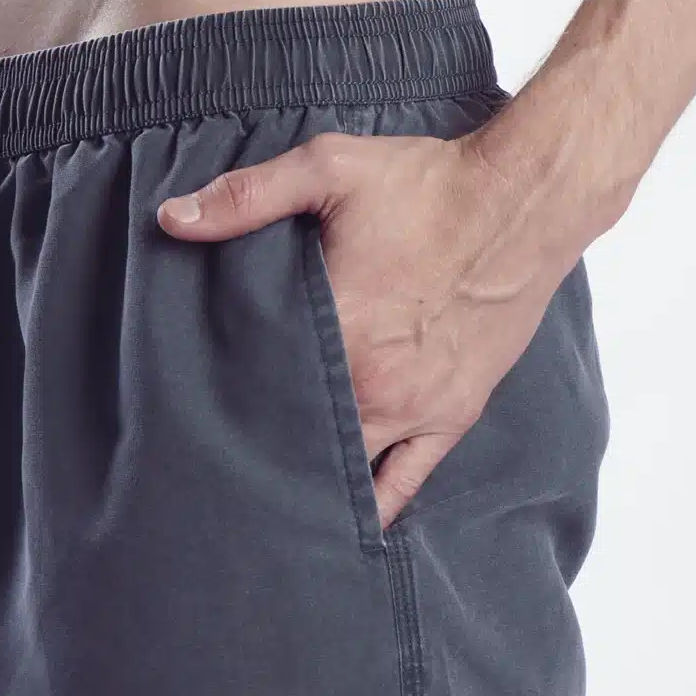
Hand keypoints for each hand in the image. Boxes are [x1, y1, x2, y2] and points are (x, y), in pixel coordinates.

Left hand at [159, 131, 575, 528]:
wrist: (523, 200)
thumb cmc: (429, 184)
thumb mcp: (330, 169)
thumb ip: (247, 197)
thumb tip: (172, 219)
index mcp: (337, 329)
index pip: (258, 392)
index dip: (220, 411)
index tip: (187, 422)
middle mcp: (373, 384)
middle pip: (298, 444)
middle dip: (259, 457)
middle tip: (216, 470)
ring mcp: (415, 409)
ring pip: (348, 474)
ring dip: (310, 485)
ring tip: (267, 504)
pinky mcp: (452, 415)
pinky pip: (407, 483)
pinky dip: (376, 509)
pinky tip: (344, 526)